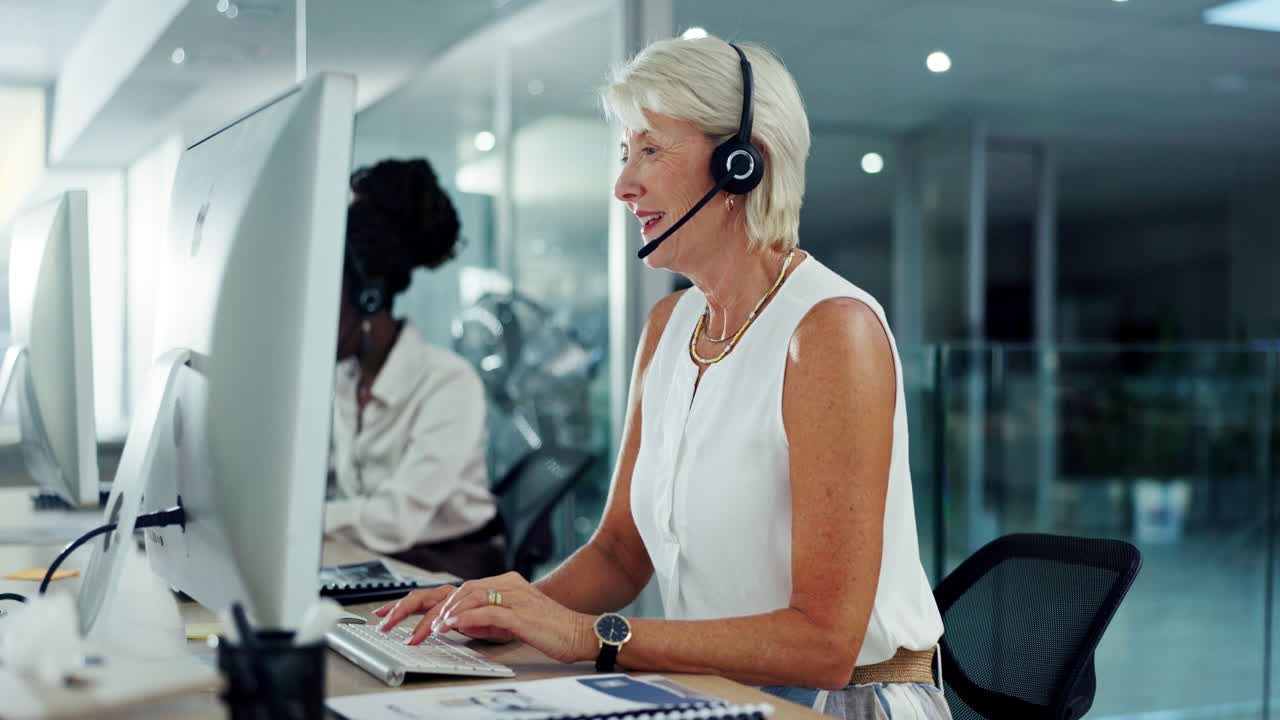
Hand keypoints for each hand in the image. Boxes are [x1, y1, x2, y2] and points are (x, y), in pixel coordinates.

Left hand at [374, 572, 594, 663]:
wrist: (582, 632)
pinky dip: (466, 617)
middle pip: (451, 589)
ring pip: (466, 596)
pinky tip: (451, 626)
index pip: (451, 589)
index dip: (418, 600)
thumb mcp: (508, 624)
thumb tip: (459, 624)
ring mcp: (513, 596)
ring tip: (423, 630)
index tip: (391, 612)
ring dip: (440, 614)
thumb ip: (484, 620)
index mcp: (500, 584)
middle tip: (390, 620)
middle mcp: (504, 584)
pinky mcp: (521, 611)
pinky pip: (487, 610)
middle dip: (416, 605)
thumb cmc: (550, 629)